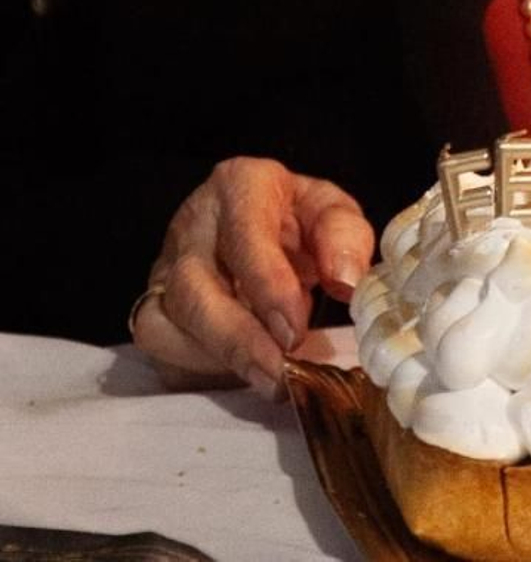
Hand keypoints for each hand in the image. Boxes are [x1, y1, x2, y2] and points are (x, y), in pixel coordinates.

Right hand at [130, 157, 373, 397]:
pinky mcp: (151, 307)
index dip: (268, 287)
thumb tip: (346, 280)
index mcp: (239, 185)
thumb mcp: (331, 211)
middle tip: (280, 371)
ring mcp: (162, 268)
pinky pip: (161, 348)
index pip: (244, 235)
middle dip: (237, 339)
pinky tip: (240, 373)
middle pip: (193, 288)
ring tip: (268, 378)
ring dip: (218, 360)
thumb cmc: (297, 220)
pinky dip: (198, 368)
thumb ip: (344, 237)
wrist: (260, 225)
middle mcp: (190, 225)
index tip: (296, 330)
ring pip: (166, 324)